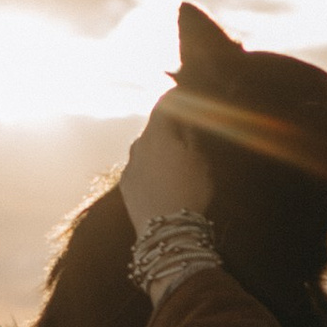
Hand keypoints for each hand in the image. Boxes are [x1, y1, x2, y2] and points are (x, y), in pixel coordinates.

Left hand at [119, 97, 211, 228]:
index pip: (165, 104)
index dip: (176, 97)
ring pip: (145, 148)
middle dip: (169, 127)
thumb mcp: (201, 162)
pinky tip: (162, 179)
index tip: (184, 93)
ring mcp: (129, 165)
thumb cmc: (189, 193)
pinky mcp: (125, 184)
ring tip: (175, 161)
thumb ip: (192, 138)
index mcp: (159, 134)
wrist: (165, 232)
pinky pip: (139, 166)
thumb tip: (188, 123)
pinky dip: (150, 166)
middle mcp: (139, 145)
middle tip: (186, 133)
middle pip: (154, 127)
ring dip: (159, 148)